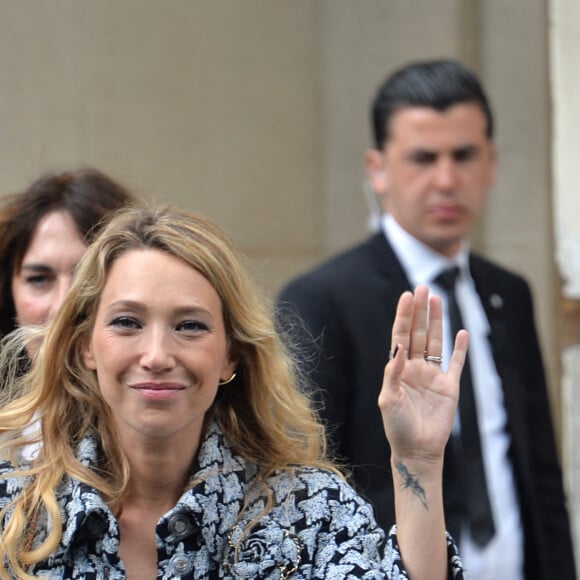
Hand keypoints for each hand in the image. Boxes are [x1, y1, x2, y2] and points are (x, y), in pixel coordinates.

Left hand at [378, 285, 467, 463]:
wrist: (417, 450)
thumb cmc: (397, 427)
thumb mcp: (388, 399)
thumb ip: (392, 373)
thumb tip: (397, 347)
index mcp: (398, 368)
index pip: (401, 335)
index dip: (404, 315)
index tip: (407, 296)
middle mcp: (415, 367)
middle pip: (418, 332)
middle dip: (420, 310)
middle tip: (424, 288)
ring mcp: (433, 375)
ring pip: (435, 341)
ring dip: (437, 321)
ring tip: (438, 299)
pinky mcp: (449, 386)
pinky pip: (457, 363)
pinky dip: (460, 349)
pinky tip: (462, 332)